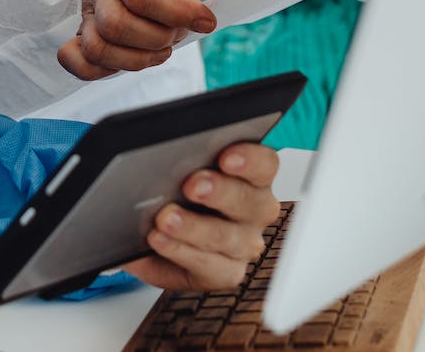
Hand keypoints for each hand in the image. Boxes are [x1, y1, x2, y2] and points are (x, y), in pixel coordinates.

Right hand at [57, 0, 216, 81]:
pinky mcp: (84, 33)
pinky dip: (102, 71)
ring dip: (138, 58)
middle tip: (177, 32)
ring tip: (161, 49)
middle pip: (116, 25)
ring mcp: (88, 12)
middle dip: (158, 38)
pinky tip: (129, 60)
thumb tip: (193, 17)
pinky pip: (79, 62)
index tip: (205, 20)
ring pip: (99, 48)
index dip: (176, 13)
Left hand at [124, 143, 280, 291]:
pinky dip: (179, 251)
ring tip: (165, 219)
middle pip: (248, 201)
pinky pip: (208, 266)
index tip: (226, 157)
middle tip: (192, 186)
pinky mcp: (227, 273)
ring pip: (225, 236)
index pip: (264, 164)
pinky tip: (160, 241)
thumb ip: (187, 159)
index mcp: (253, 178)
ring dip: (193, 227)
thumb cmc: (179, 196)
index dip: (250, 159)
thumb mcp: (182, 171)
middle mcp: (256, 212)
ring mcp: (244, 245)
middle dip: (219, 192)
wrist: (163, 238)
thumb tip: (165, 150)